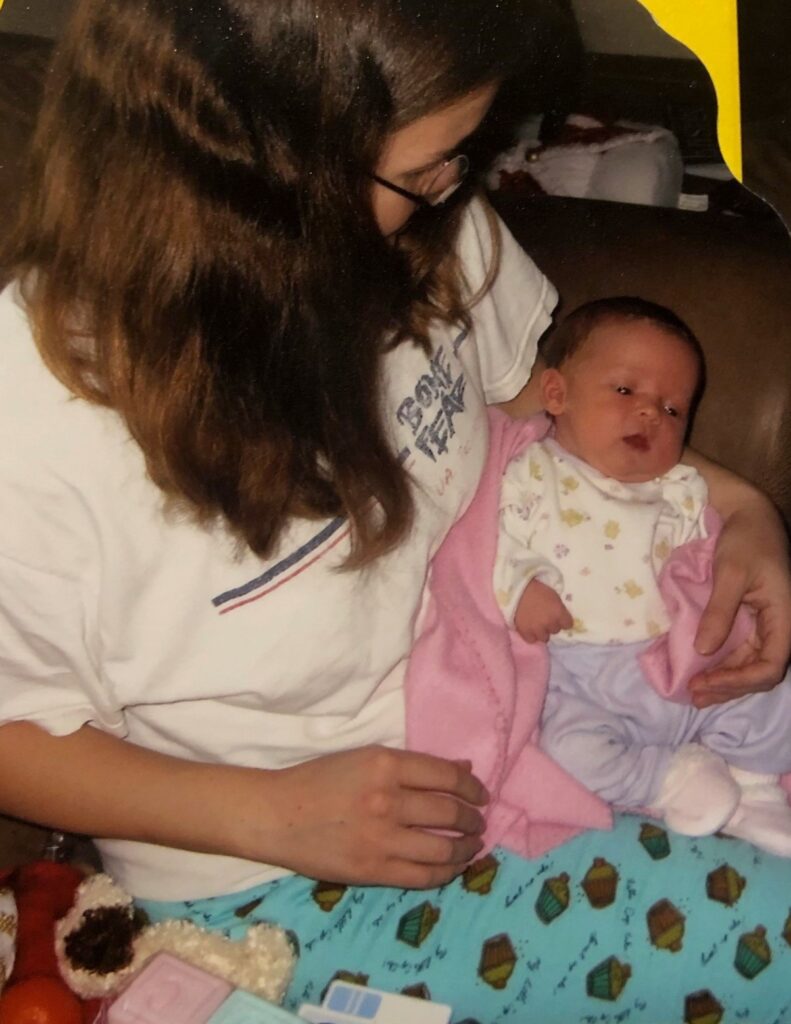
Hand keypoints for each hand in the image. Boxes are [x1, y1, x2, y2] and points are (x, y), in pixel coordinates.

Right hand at [261, 746, 487, 888]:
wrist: (276, 815)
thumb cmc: (318, 781)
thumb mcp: (365, 759)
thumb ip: (414, 765)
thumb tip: (464, 769)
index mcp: (385, 764)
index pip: (446, 776)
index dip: (472, 787)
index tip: (481, 795)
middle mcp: (387, 799)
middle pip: (449, 812)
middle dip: (473, 819)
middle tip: (479, 822)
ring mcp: (381, 838)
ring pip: (442, 848)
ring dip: (466, 848)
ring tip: (472, 845)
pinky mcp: (373, 871)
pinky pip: (423, 876)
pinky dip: (445, 872)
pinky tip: (452, 866)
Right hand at [514, 578, 571, 642]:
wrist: (517, 590)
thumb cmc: (537, 589)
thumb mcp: (553, 595)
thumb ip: (559, 608)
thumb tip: (561, 617)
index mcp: (559, 612)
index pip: (568, 625)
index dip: (563, 621)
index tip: (559, 618)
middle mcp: (550, 623)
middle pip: (555, 631)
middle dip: (551, 625)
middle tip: (545, 618)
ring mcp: (537, 629)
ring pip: (544, 638)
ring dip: (542, 632)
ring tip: (537, 625)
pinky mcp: (525, 632)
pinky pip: (532, 640)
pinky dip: (531, 635)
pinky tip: (529, 628)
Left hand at [689, 507, 790, 707]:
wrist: (748, 516)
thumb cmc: (745, 540)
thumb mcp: (729, 573)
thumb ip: (719, 612)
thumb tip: (704, 650)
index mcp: (784, 617)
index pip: (770, 664)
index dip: (739, 680)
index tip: (705, 681)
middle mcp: (779, 625)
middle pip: (759, 670)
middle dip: (728, 686)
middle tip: (693, 695)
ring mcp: (765, 623)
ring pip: (749, 663)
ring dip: (724, 678)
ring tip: (694, 690)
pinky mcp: (751, 618)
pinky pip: (740, 648)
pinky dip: (721, 662)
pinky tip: (701, 669)